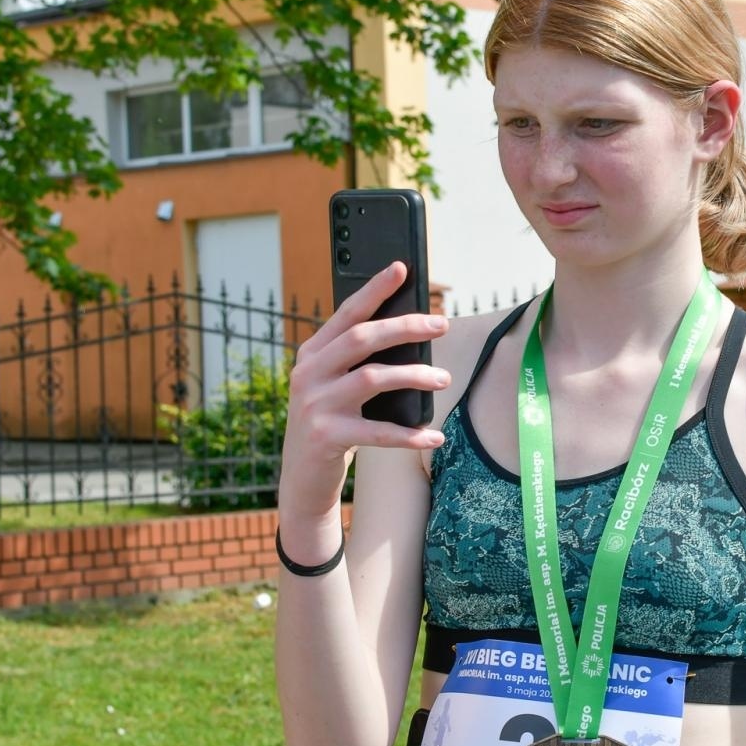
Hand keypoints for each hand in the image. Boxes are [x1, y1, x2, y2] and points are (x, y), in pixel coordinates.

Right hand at [278, 262, 450, 515]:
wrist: (302, 476)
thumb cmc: (331, 422)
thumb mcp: (335, 386)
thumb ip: (359, 362)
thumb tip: (413, 335)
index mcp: (312, 354)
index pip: (347, 313)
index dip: (374, 290)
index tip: (401, 269)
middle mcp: (309, 373)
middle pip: (362, 338)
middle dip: (405, 327)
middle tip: (441, 325)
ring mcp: (315, 404)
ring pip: (373, 377)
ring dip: (414, 375)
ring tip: (443, 378)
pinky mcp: (326, 436)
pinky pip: (378, 431)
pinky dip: (410, 434)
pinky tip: (434, 436)